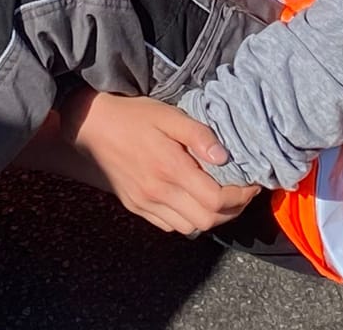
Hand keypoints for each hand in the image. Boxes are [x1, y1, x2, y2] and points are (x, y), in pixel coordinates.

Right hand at [62, 91, 259, 235]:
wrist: (91, 126)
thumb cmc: (133, 116)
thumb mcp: (169, 115)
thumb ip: (198, 135)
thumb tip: (225, 156)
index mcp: (170, 169)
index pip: (216, 199)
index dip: (241, 196)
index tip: (251, 183)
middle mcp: (158, 192)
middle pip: (207, 220)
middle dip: (232, 210)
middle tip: (242, 192)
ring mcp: (145, 203)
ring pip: (189, 228)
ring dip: (210, 217)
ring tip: (220, 197)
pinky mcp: (135, 206)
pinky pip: (169, 225)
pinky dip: (187, 219)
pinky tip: (192, 200)